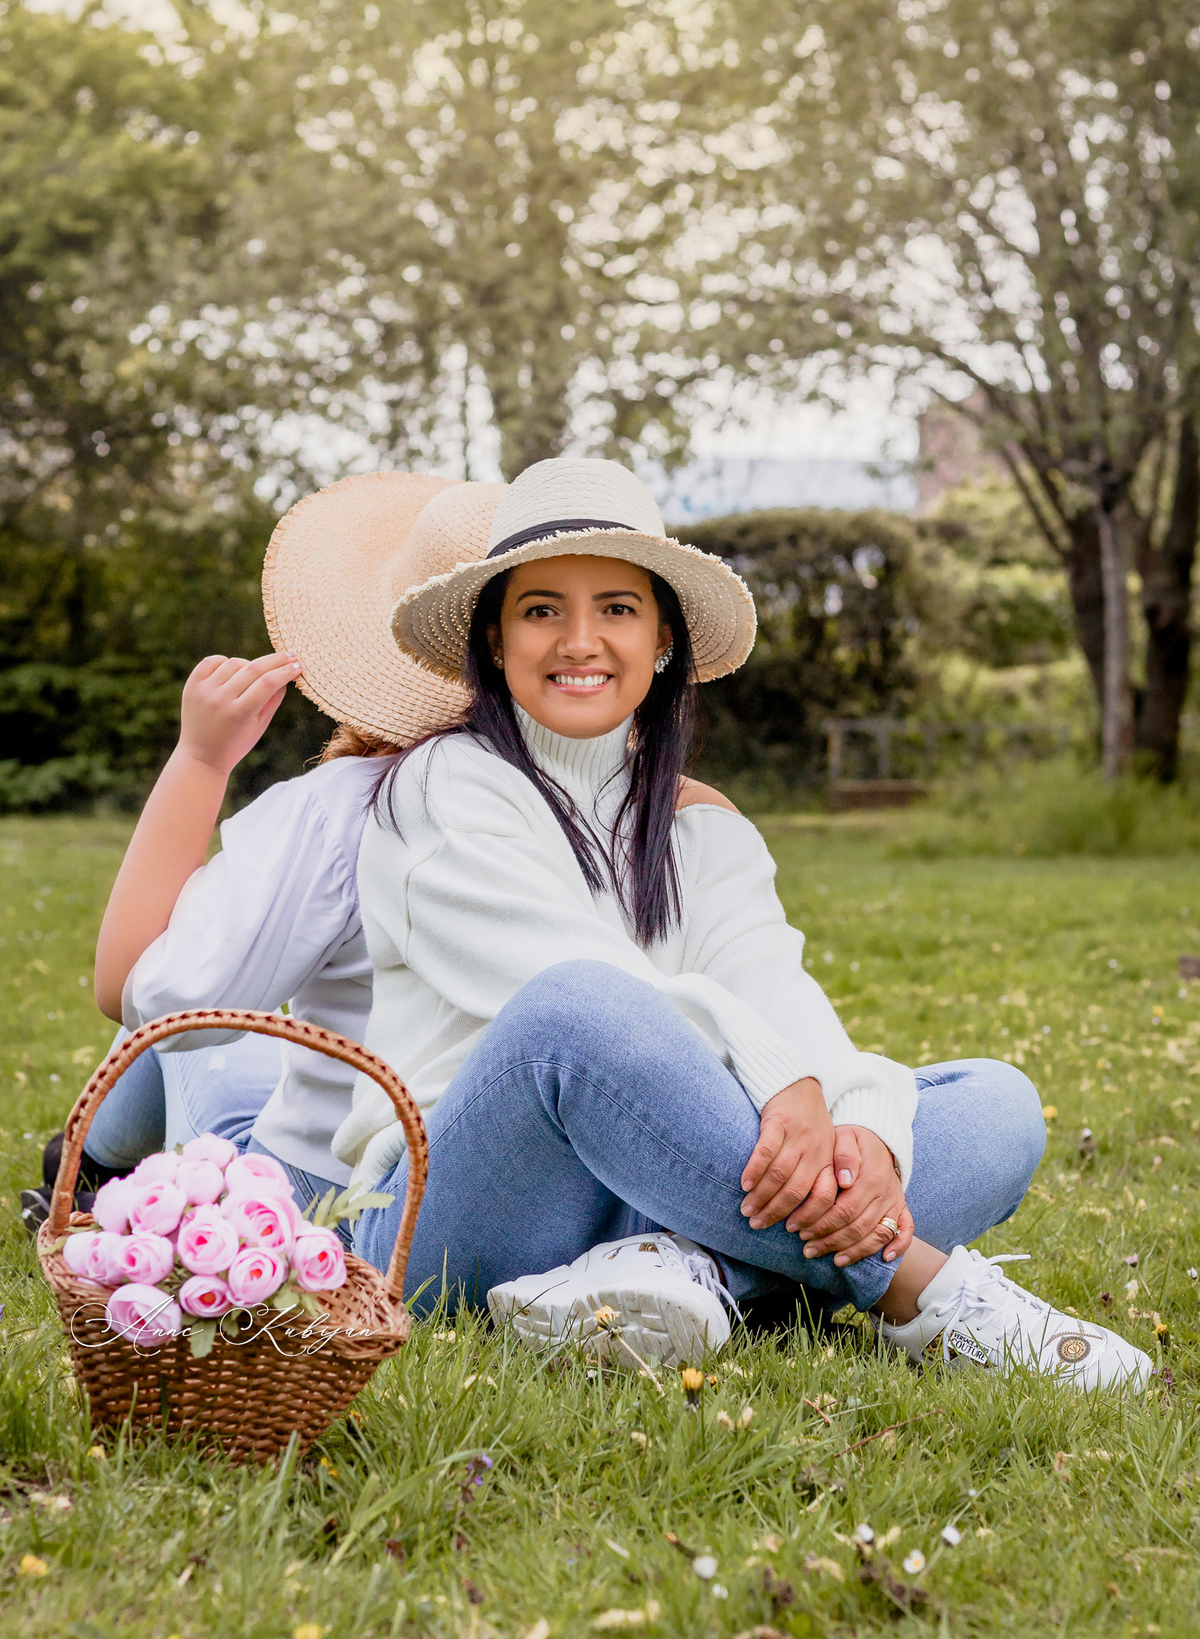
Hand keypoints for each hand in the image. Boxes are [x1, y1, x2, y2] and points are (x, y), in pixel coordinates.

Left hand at [179, 652, 301, 775]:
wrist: (202, 756)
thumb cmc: (237, 743)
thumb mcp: (260, 726)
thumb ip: (274, 699)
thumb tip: (286, 675)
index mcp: (240, 713)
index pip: (268, 683)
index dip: (286, 671)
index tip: (298, 666)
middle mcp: (220, 700)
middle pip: (253, 669)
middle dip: (276, 660)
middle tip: (290, 655)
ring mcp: (204, 691)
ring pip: (234, 663)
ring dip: (250, 664)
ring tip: (257, 673)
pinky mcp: (192, 686)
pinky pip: (211, 661)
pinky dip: (225, 661)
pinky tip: (234, 669)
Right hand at [740, 1077, 834, 1229]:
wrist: (798, 1083)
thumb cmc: (808, 1122)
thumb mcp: (824, 1148)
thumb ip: (821, 1176)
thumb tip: (811, 1215)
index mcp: (828, 1160)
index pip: (824, 1197)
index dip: (808, 1218)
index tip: (791, 1231)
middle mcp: (816, 1150)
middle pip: (796, 1191)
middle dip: (775, 1212)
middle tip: (757, 1224)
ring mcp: (797, 1136)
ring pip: (779, 1175)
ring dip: (761, 1196)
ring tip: (747, 1209)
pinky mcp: (779, 1122)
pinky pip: (766, 1152)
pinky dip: (754, 1170)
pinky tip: (745, 1184)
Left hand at [798, 1126, 913, 1267]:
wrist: (878, 1138)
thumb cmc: (853, 1140)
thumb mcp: (845, 1137)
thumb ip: (844, 1155)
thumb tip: (845, 1179)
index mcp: (869, 1177)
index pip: (844, 1210)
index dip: (821, 1224)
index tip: (800, 1231)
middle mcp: (884, 1193)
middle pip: (857, 1227)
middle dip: (830, 1241)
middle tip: (808, 1249)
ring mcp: (894, 1202)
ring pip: (877, 1234)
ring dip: (854, 1251)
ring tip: (833, 1259)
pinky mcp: (901, 1207)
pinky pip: (906, 1230)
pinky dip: (899, 1246)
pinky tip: (884, 1258)